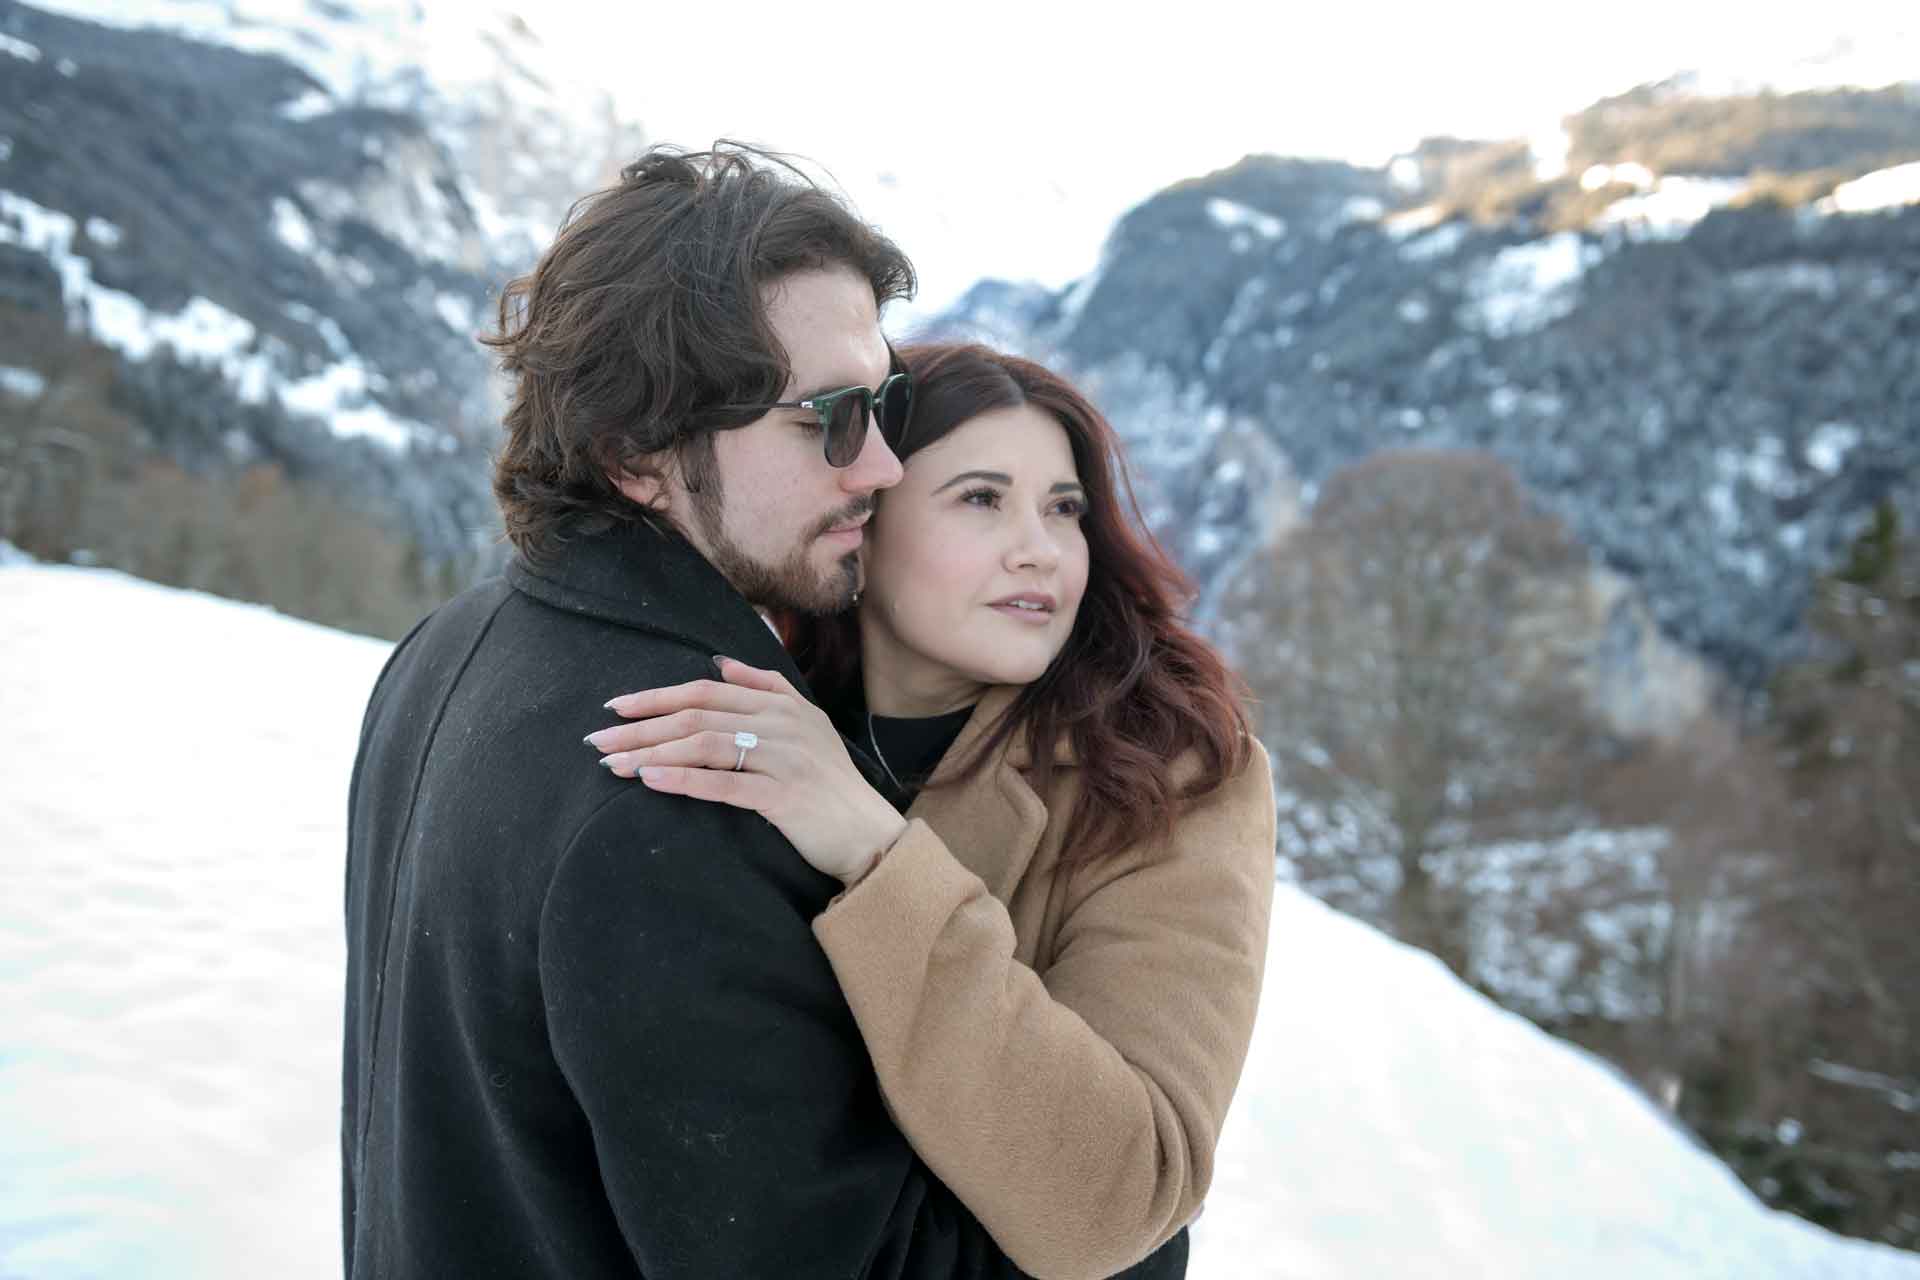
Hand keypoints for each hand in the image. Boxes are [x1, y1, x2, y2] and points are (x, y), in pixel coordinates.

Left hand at [586, 658, 906, 885]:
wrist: (868, 832)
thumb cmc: (831, 783)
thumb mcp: (807, 724)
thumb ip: (766, 688)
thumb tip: (721, 663)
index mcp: (782, 704)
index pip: (708, 690)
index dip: (658, 695)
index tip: (617, 706)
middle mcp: (781, 724)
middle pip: (697, 714)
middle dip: (642, 726)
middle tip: (598, 738)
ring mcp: (783, 757)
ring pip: (704, 744)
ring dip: (651, 752)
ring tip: (612, 764)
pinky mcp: (783, 794)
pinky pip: (723, 783)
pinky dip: (683, 779)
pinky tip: (650, 780)